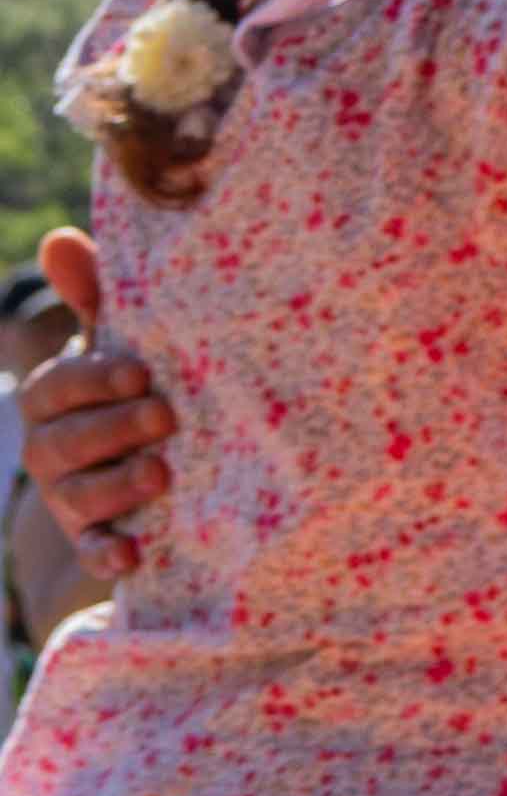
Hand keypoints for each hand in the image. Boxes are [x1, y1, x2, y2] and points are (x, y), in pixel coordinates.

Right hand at [16, 234, 167, 578]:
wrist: (159, 464)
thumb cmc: (135, 388)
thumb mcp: (120, 344)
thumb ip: (96, 298)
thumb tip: (62, 240)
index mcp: (54, 400)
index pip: (56, 388)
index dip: (93, 379)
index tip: (141, 371)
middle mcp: (52, 450)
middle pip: (63, 443)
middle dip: (111, 428)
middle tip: (164, 415)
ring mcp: (71, 498)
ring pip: (78, 497)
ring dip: (117, 485)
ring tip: (163, 472)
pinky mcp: (96, 540)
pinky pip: (94, 553)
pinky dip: (108, 555)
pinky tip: (133, 554)